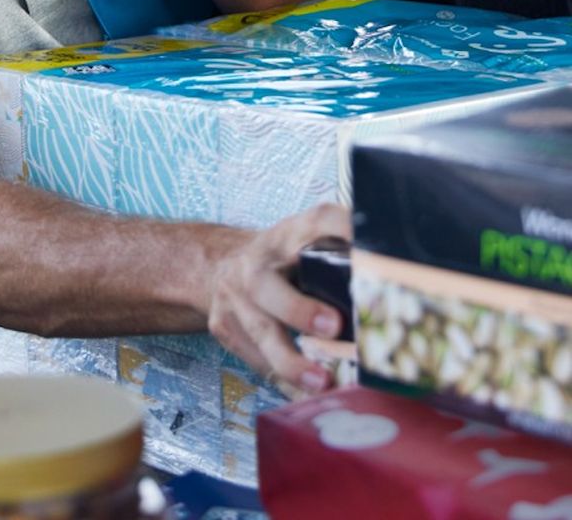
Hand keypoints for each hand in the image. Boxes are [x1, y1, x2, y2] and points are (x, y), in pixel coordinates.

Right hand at [206, 203, 351, 392]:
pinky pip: (257, 361)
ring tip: (321, 383)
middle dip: (298, 309)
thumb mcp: (303, 242)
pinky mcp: (226, 328)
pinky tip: (309, 400)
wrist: (220, 267)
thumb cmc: (281, 262)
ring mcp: (236, 299)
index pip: (314, 223)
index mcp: (285, 236)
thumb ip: (341, 252)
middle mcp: (256, 265)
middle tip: (333, 327)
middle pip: (268, 284)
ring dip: (290, 361)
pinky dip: (285, 383)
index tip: (364, 247)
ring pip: (261, 331)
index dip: (338, 230)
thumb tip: (403, 271)